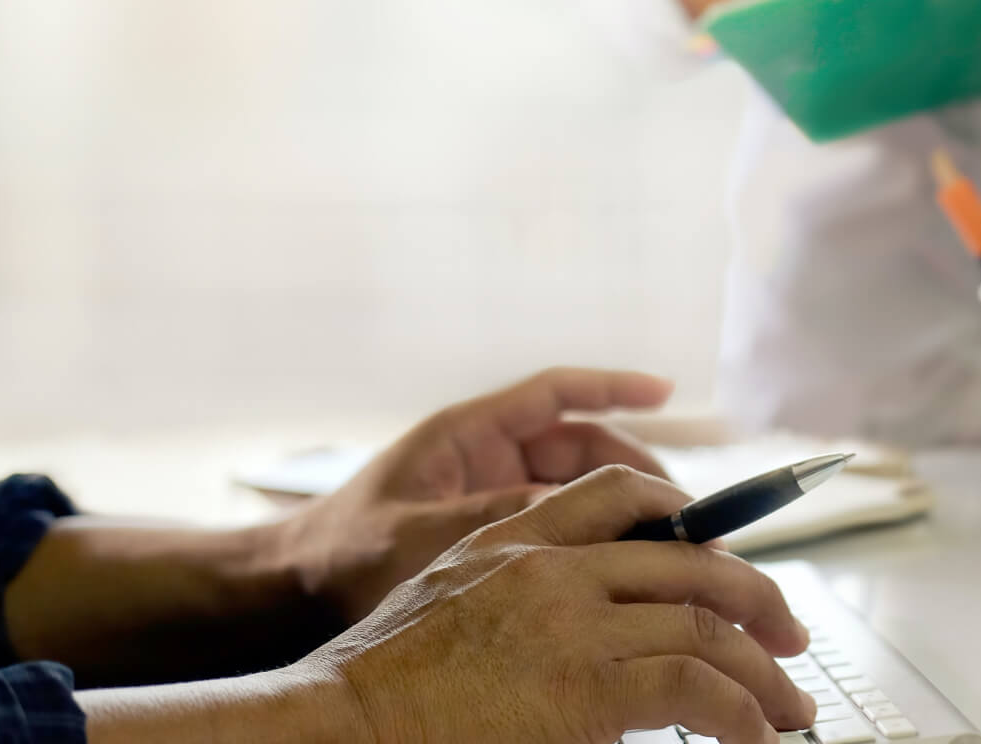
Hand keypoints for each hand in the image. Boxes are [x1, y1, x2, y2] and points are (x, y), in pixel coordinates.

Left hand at [280, 368, 675, 621]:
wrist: (293, 594)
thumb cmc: (343, 555)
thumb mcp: (424, 534)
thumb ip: (502, 518)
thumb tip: (582, 514)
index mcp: (468, 433)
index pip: (556, 394)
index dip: (614, 386)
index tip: (667, 392)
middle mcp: (488, 454)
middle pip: (584, 449)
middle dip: (636, 475)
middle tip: (687, 517)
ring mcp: (493, 491)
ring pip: (580, 491)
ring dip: (624, 514)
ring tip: (671, 553)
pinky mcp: (495, 531)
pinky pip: (561, 525)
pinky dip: (596, 541)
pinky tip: (630, 571)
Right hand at [310, 465, 817, 743]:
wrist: (334, 729)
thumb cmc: (375, 691)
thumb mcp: (449, 608)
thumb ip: (521, 597)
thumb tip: (590, 626)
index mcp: (512, 539)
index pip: (624, 490)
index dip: (693, 517)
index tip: (729, 556)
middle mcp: (550, 566)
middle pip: (689, 558)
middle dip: (755, 599)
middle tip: (791, 636)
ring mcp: (570, 621)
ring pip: (707, 626)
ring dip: (764, 672)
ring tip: (789, 706)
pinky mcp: (586, 685)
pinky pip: (697, 689)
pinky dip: (744, 714)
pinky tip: (757, 736)